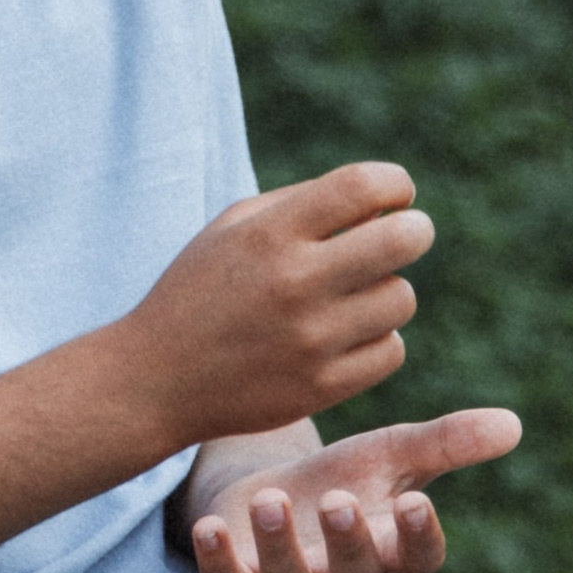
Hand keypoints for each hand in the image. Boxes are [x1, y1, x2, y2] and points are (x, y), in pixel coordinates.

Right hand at [108, 163, 431, 449]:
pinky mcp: (321, 388)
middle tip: (405, 235)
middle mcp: (293, 283)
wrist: (157, 379)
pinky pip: (391, 351)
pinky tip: (346, 335)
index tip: (395, 195)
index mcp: (269, 234)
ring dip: (387, 291)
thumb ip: (304, 204)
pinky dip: (377, 340)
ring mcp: (310, 340)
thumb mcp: (233, 228)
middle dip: (414, 230)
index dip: (395, 184)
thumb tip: (384, 203)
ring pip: (401, 299)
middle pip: (402, 241)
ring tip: (354, 294)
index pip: (363, 187)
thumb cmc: (202, 290)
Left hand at [185, 407, 522, 572]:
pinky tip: (211, 526)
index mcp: (386, 548)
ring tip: (271, 499)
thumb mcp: (386, 455)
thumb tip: (513, 423)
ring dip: (280, 546)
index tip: (415, 502)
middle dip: (348, 542)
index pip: (417, 558)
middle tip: (336, 500)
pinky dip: (219, 562)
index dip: (420, 537)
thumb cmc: (335, 477)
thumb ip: (444, 444)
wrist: (258, 491)